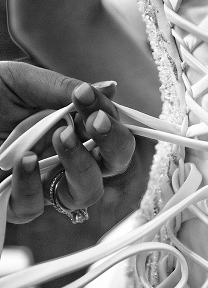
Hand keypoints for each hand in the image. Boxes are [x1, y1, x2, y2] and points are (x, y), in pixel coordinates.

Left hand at [0, 61, 134, 222]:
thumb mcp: (19, 80)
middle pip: (114, 166)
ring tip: (61, 137)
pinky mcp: (11, 202)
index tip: (94, 102)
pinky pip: (34, 206)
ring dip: (81, 165)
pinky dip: (33, 183)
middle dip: (113, 144)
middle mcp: (63, 157)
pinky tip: (23, 160)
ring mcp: (40, 181)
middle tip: (95, 123)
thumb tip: (110, 89)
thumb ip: (62, 88)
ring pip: (85, 193)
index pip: (112, 133)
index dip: (115, 122)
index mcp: (72, 127)